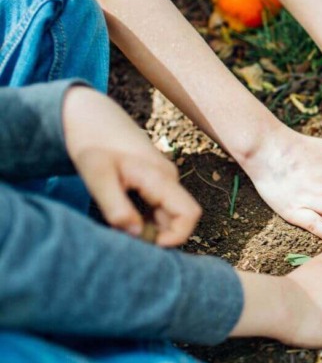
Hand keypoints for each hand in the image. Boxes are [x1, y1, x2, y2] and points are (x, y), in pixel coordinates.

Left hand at [62, 86, 200, 245]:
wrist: (91, 118)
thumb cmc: (93, 144)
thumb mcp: (97, 177)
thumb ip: (117, 208)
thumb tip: (137, 235)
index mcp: (160, 177)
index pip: (189, 214)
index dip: (176, 236)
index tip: (147, 245)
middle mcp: (169, 179)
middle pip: (180, 217)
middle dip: (158, 235)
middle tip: (124, 237)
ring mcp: (164, 179)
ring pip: (168, 214)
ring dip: (150, 227)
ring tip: (118, 225)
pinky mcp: (155, 180)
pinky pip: (159, 207)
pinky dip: (145, 218)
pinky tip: (121, 214)